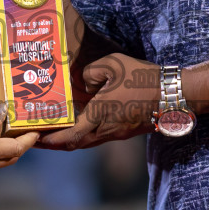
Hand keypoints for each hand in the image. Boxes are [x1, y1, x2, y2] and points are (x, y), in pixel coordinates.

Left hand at [39, 53, 158, 150]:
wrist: (172, 95)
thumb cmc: (143, 78)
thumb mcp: (113, 65)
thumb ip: (91, 72)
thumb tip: (82, 82)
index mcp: (100, 114)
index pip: (70, 136)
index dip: (51, 140)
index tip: (35, 138)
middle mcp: (106, 129)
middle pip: (74, 144)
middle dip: (54, 144)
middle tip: (37, 139)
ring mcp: (116, 133)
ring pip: (86, 142)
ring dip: (68, 141)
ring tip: (53, 134)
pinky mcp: (125, 132)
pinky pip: (98, 137)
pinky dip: (83, 135)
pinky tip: (78, 126)